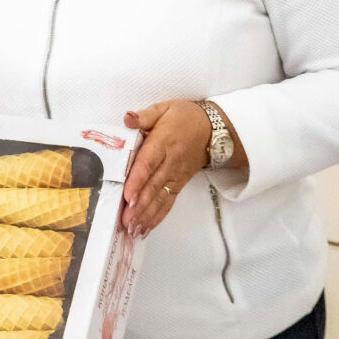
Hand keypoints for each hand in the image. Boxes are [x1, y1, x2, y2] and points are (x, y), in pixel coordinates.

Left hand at [119, 100, 212, 235]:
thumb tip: (127, 118)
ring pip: (161, 198)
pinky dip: (157, 216)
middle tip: (126, 221)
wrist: (212, 129)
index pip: (149, 163)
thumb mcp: (164, 108)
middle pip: (154, 186)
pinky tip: (146, 228)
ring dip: (147, 215)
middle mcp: (170, 162)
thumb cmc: (184, 117)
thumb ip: (144, 116)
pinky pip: (168, 202)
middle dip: (140, 205)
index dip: (138, 180)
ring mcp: (176, 176)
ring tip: (133, 229)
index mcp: (163, 142)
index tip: (128, 196)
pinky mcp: (179, 184)